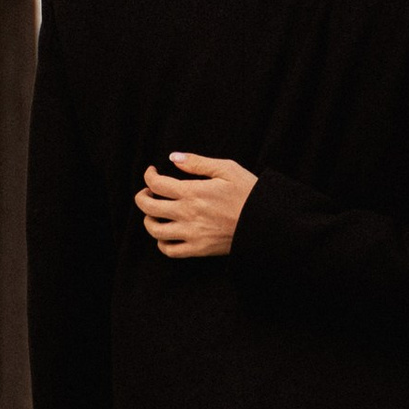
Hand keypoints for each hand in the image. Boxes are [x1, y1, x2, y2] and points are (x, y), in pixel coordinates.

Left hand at [137, 151, 255, 256]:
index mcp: (193, 192)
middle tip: (147, 192)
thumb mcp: (227, 169)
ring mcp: (192, 234)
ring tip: (154, 213)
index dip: (148, 175)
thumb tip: (173, 158)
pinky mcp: (199, 249)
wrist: (266, 222)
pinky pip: (170, 250)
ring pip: (155, 230)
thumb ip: (197, 162)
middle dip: (142, 196)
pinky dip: (162, 243)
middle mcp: (187, 213)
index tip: (152, 172)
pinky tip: (167, 234)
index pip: (156, 184)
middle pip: (148, 207)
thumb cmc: (249, 192)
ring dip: (148, 220)